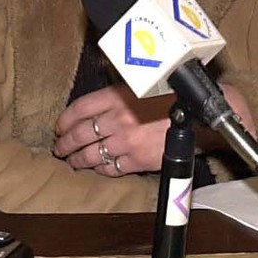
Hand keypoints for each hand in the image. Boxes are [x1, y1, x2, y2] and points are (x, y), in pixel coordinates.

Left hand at [53, 86, 177, 176]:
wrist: (198, 116)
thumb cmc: (172, 98)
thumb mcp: (140, 87)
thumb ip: (116, 96)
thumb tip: (94, 108)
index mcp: (116, 97)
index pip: (79, 109)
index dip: (65, 120)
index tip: (59, 127)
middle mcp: (118, 119)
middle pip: (80, 134)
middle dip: (65, 143)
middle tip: (59, 148)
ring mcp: (127, 141)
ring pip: (92, 154)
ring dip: (78, 160)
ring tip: (72, 162)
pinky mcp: (138, 160)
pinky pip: (112, 168)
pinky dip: (100, 170)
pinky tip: (96, 169)